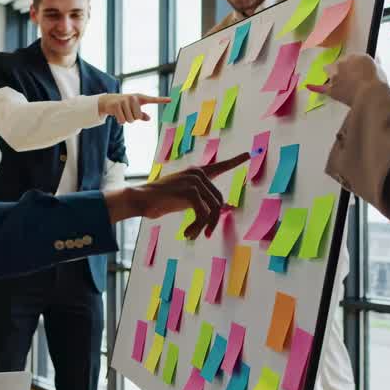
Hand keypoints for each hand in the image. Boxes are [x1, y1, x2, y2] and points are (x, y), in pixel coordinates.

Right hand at [97, 93, 170, 123]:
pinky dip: (120, 121)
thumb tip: (149, 118)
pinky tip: (117, 114)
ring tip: (122, 112)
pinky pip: (122, 121)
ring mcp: (124, 100)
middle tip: (127, 113)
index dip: (162, 100)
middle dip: (133, 118)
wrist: (109, 100)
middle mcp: (133, 98)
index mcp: (140, 98)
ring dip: (126, 120)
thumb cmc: (125, 106)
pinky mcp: (117, 105)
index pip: (153, 99)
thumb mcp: (134, 109)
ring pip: (130, 120)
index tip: (171, 100)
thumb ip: (142, 114)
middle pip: (138, 117)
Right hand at [105, 153, 248, 237]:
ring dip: (204, 227)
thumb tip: (226, 208)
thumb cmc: (160, 201)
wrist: (141, 199)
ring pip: (213, 210)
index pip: (220, 166)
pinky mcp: (191, 191)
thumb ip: (203, 200)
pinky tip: (187, 233)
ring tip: (192, 235)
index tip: (249, 154)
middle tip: (205, 234)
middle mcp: (198, 173)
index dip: (236, 161)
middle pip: (219, 202)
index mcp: (197, 173)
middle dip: (212, 221)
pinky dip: (197, 227)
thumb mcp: (185, 199)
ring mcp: (195, 181)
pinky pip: (203, 214)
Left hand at [307, 54, 386, 107]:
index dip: (353, 65)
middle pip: (338, 63)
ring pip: (328, 71)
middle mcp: (342, 63)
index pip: (351, 58)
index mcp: (355, 56)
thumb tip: (367, 65)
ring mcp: (335, 76)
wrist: (369, 93)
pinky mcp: (331, 89)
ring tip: (336, 80)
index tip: (357, 70)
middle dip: (340, 67)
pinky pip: (321, 88)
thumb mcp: (377, 67)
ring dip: (331, 75)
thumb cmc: (377, 80)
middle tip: (347, 75)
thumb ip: (370, 64)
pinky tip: (309, 86)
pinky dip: (315, 87)